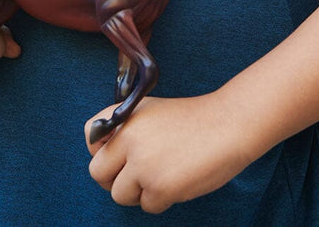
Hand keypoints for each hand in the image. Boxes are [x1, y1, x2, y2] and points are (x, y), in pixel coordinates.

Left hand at [85, 95, 251, 213]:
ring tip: (164, 173)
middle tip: (138, 174)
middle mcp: (128, 140)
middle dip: (115, 179)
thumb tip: (105, 158)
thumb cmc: (193, 121)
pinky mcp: (160, 187)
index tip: (120, 154)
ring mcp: (143, 165)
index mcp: (125, 118)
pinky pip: (148, 205)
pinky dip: (162, 199)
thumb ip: (126, 131)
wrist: (228, 125)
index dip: (103, 150)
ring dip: (140, 191)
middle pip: (98, 173)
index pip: (90, 138)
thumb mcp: (152, 113)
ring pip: (120, 194)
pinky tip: (179, 179)